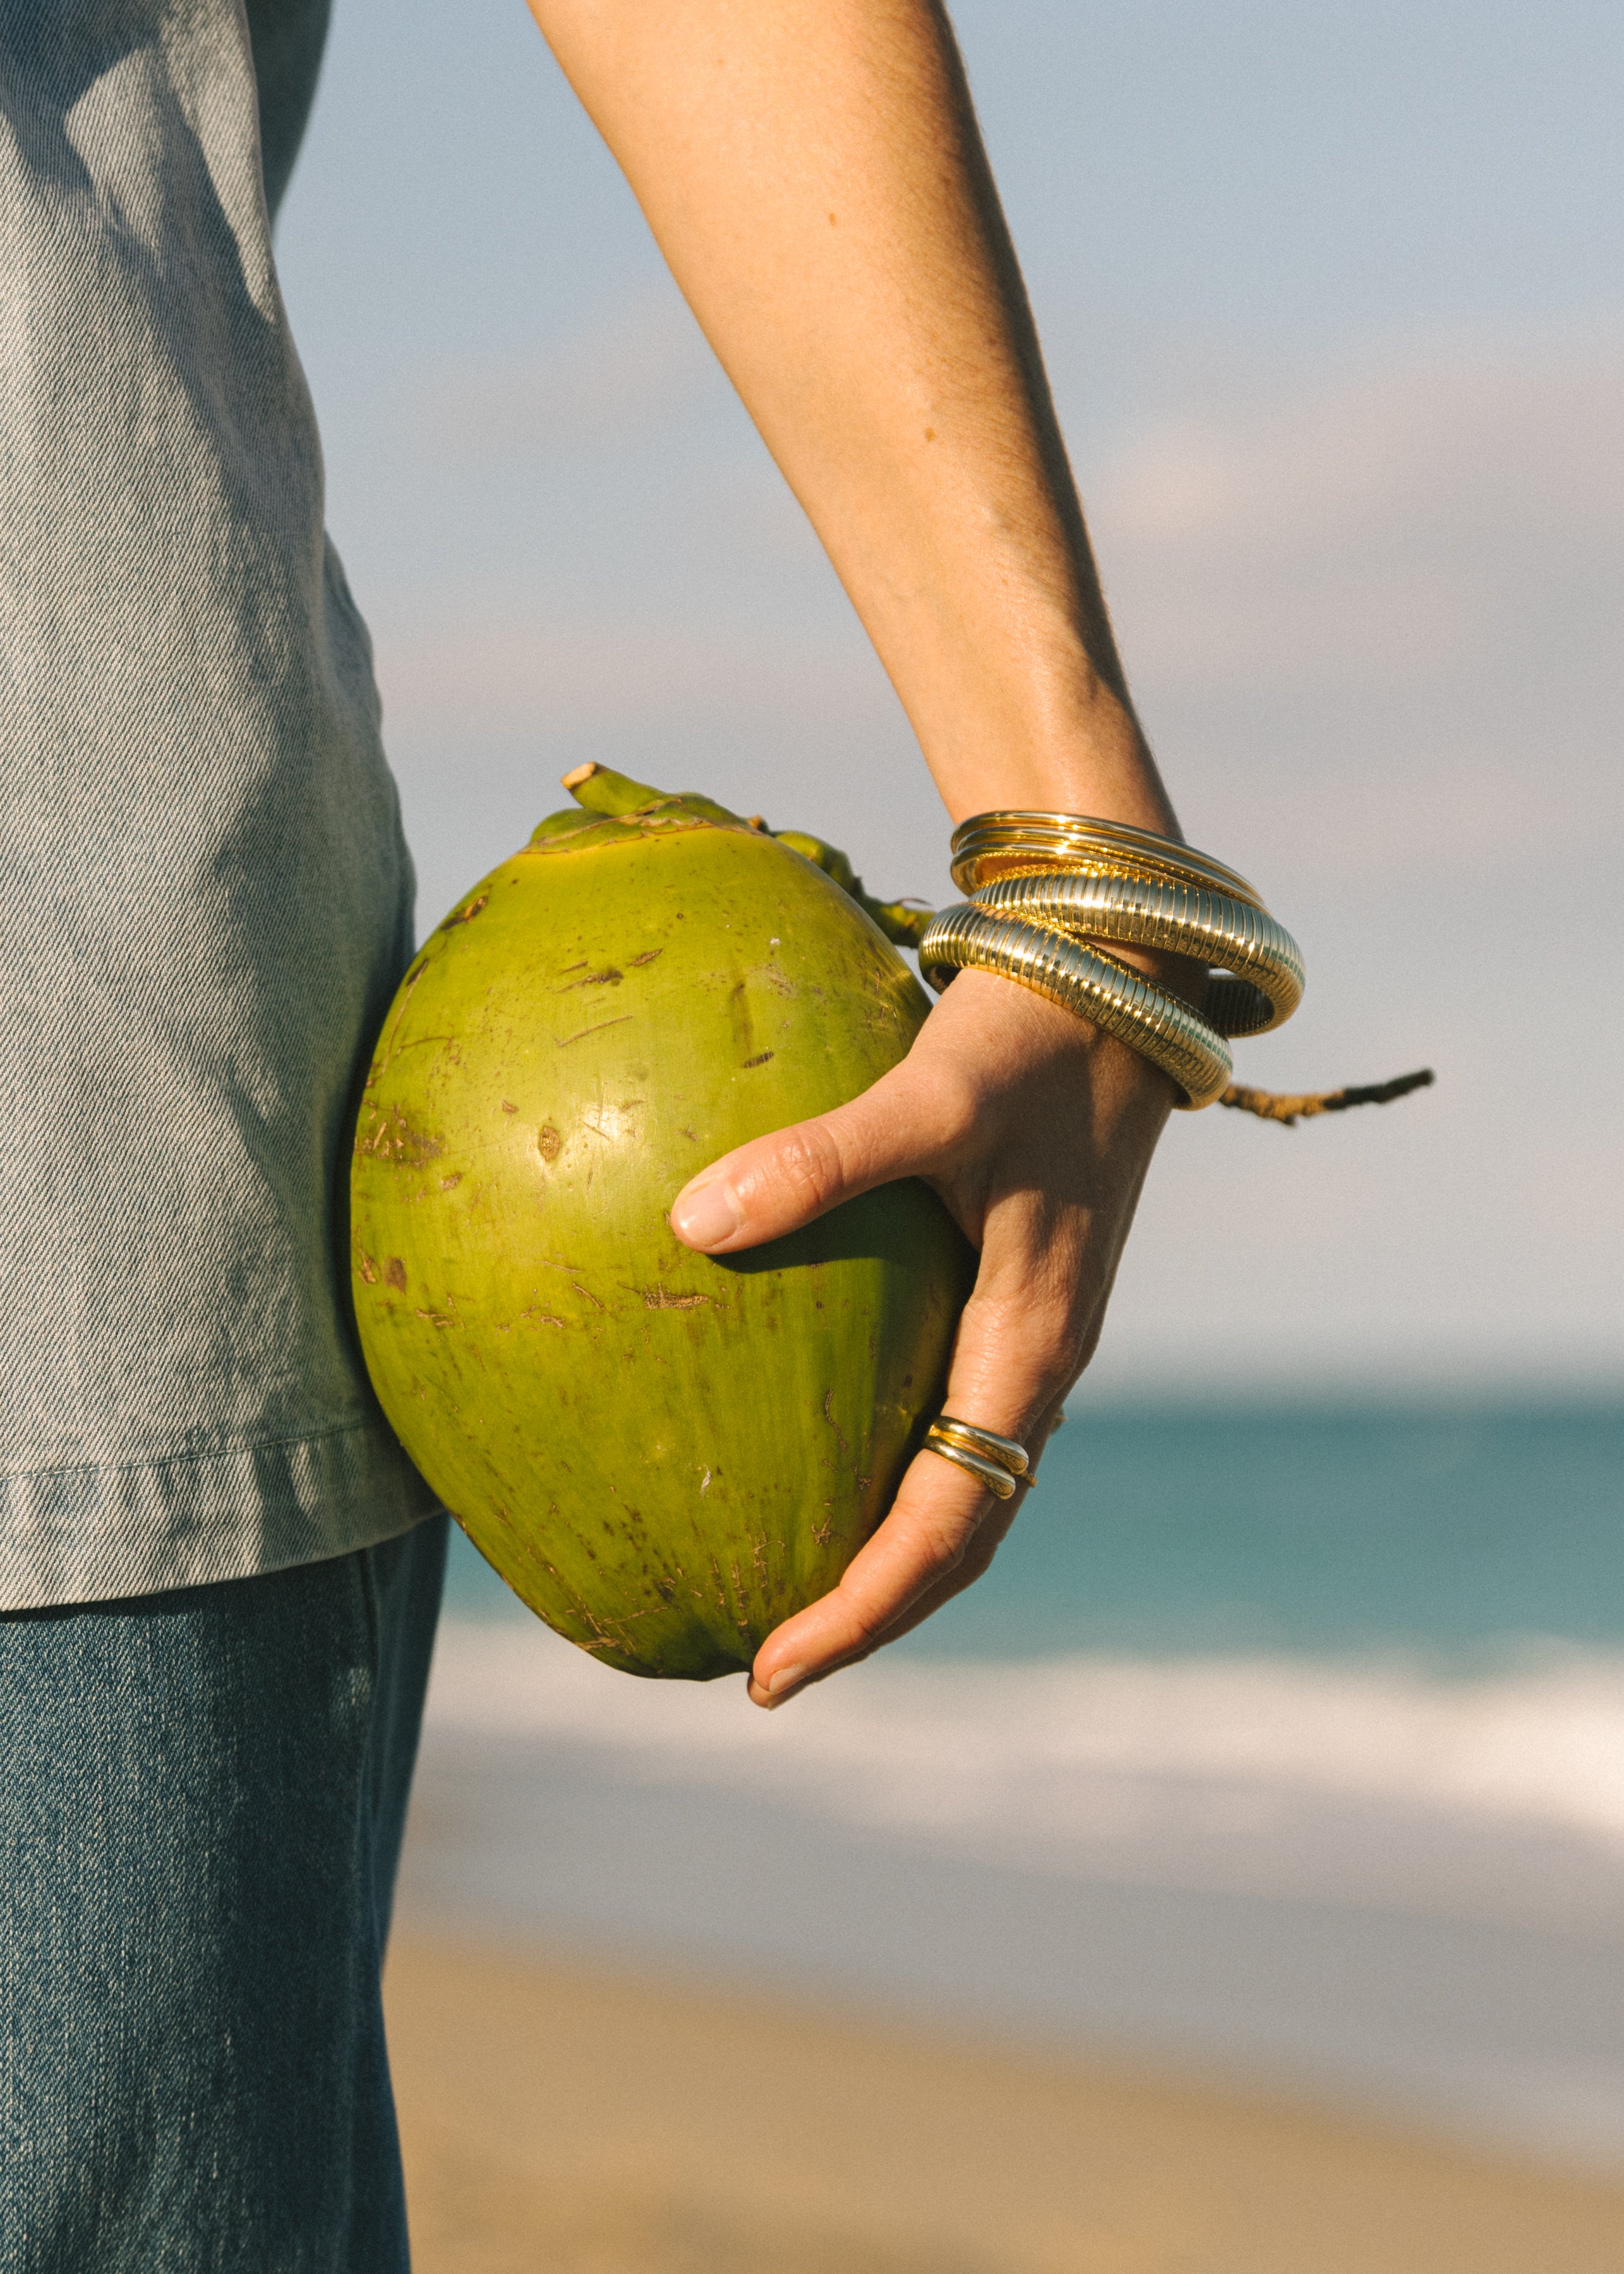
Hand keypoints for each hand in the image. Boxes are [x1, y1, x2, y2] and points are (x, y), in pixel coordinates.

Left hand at [669, 968, 1174, 1706]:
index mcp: (1034, 1346)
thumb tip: (688, 1222)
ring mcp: (1032, 1337)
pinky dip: (892, 1475)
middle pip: (961, 1536)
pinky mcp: (1013, 1299)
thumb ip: (821, 1157)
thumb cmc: (1033, 1038)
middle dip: (869, 1612)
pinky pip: (953, 1423)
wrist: (1121, 982)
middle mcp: (1039, 1363)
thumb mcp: (930, 1095)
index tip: (771, 1670)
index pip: (949, 1525)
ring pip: (964, 1488)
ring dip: (886, 1556)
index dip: (863, 1609)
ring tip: (788, 1594)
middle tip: (763, 1668)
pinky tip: (819, 1458)